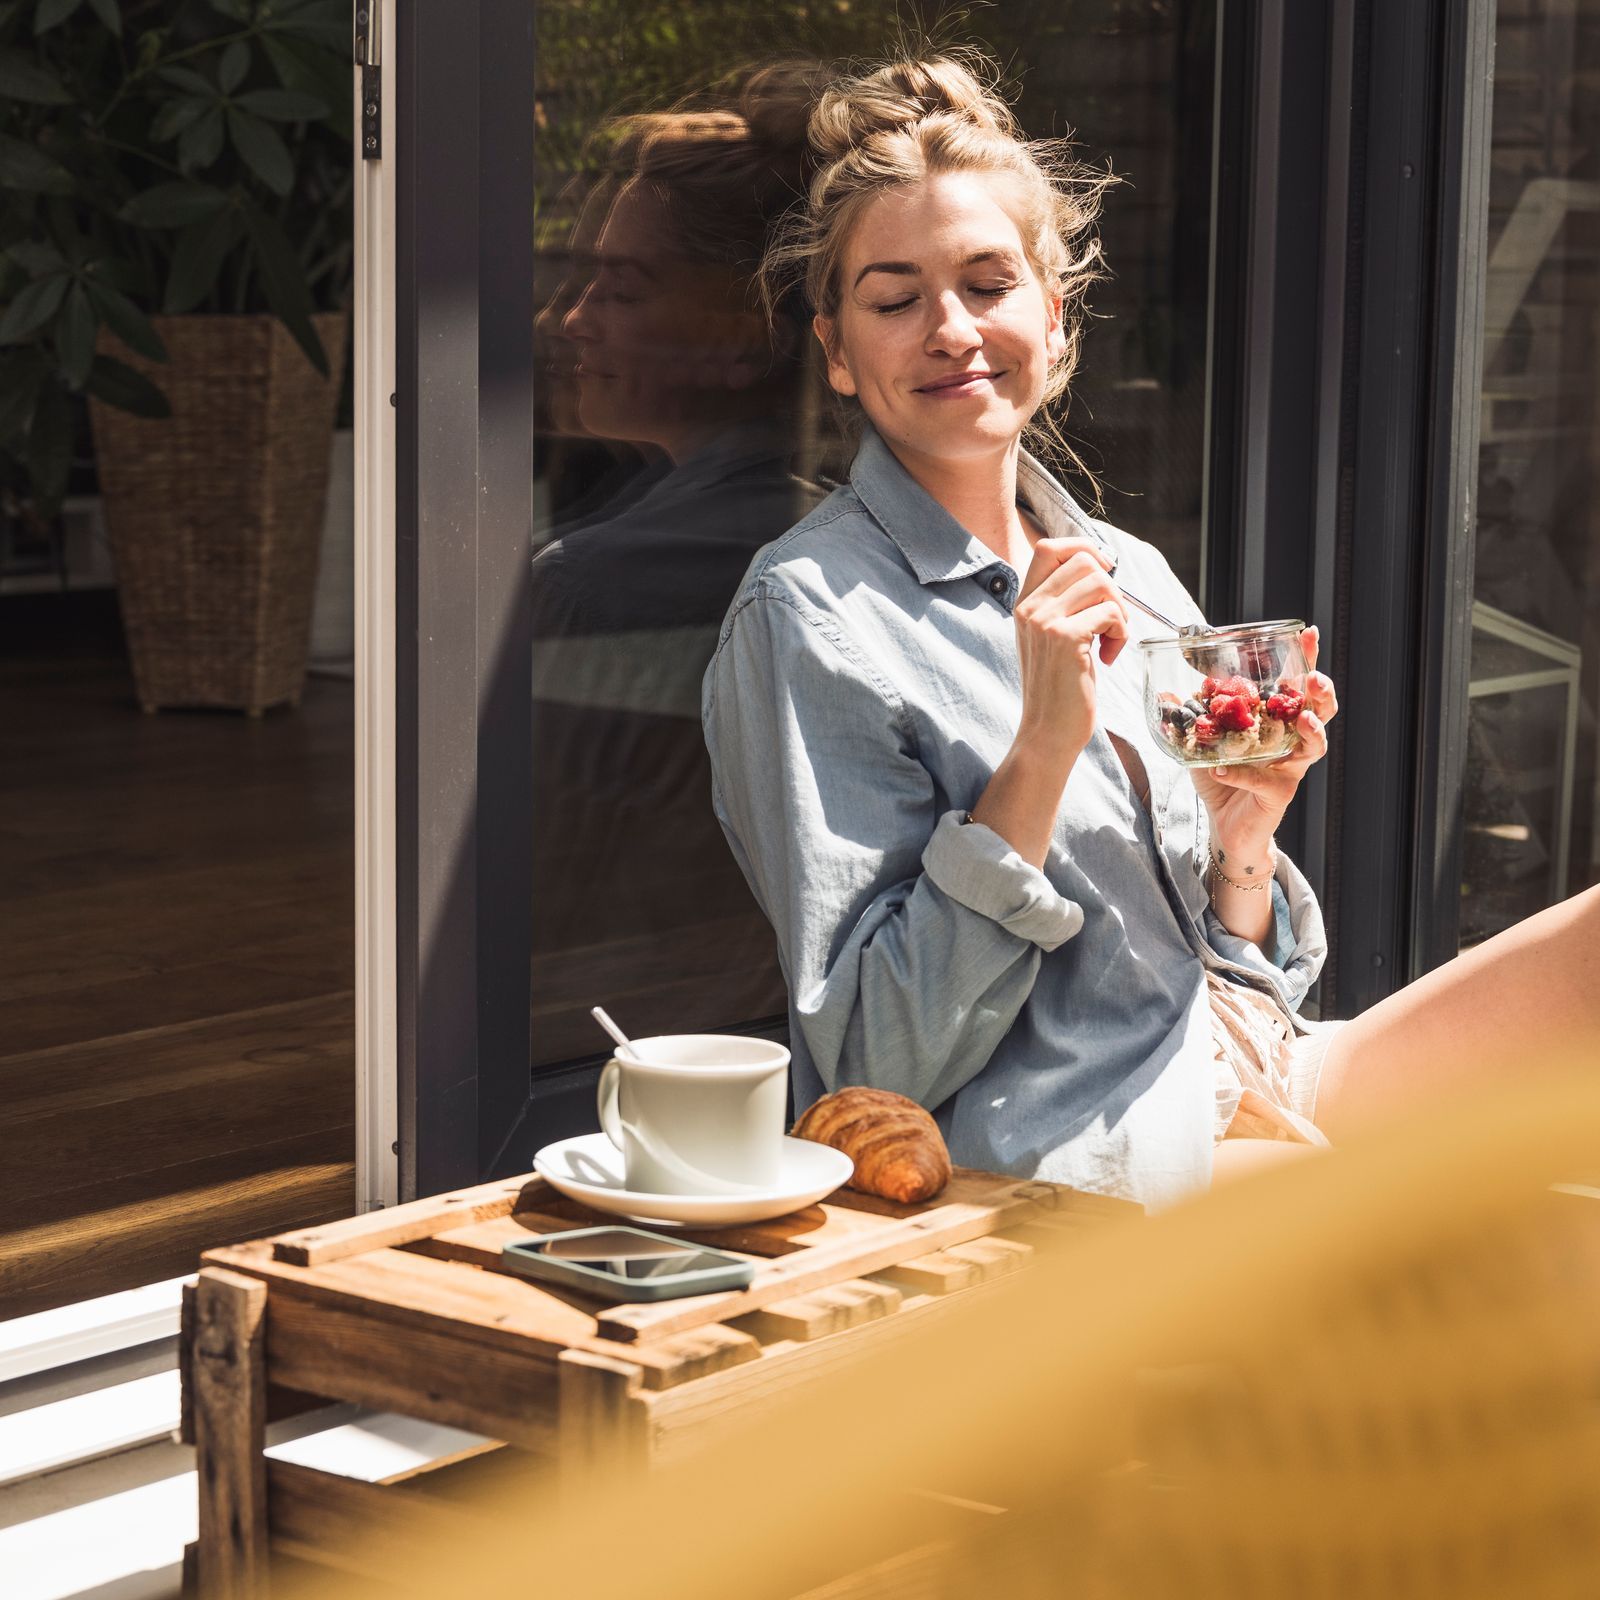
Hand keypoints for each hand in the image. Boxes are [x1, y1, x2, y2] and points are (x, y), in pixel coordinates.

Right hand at [1012, 538, 1128, 770]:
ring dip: (1119, 611)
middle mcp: (1029, 607)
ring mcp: (1044, 621)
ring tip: (1110, 641)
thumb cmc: (1057, 687)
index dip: (1083, 548)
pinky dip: (1120, 633)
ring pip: (1101, 583)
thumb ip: (1063, 604)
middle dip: (1111, 588)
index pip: (1049, 547)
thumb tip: (1101, 569)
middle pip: (1084, 561)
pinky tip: (1109, 657)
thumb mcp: (1049, 638)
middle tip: (1110, 622)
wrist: (1047, 732)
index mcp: (1023, 603)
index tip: (1103, 572)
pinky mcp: (1065, 639)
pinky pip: (1110, 612)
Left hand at [1190, 625, 1338, 857]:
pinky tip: (1221, 768)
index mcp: (1277, 722)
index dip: (1306, 660)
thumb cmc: (1223, 778)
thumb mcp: (1202, 744)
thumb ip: (1189, 719)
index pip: (1297, 686)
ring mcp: (1289, 769)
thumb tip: (1168, 694)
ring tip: (1301, 718)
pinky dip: (1241, 773)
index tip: (1307, 634)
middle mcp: (1291, 742)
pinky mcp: (1278, 794)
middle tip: (1314, 679)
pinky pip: (1263, 780)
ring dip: (1309, 729)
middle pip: (1321, 712)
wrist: (1225, 825)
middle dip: (1322, 692)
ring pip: (1313, 747)